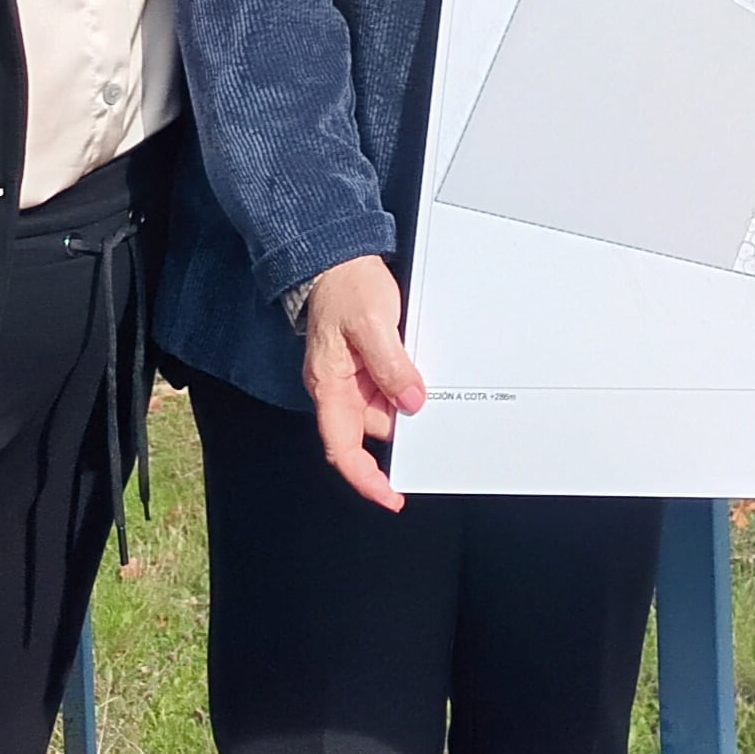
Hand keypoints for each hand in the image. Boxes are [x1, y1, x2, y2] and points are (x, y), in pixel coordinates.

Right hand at [303, 254, 426, 511]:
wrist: (337, 258)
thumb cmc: (346, 287)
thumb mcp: (372, 324)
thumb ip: (391, 365)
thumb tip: (410, 402)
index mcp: (329, 386)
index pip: (343, 448)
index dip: (366, 478)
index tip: (391, 495)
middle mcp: (336, 388)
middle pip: (371, 428)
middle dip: (401, 420)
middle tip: (425, 400)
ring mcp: (349, 377)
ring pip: (383, 406)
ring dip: (404, 396)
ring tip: (416, 365)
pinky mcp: (363, 365)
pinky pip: (387, 385)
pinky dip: (403, 381)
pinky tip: (413, 362)